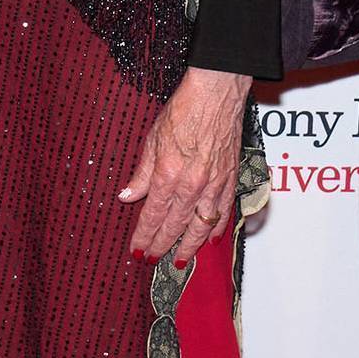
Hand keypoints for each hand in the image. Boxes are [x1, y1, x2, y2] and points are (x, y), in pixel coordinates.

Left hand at [120, 67, 252, 267]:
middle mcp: (192, 186)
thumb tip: (127, 196)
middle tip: (153, 261)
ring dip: (190, 246)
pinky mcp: (231, 180)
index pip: (152, 216)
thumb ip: (141, 173)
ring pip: (201, 227)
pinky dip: (217, 229)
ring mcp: (214, 185)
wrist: (216, 95)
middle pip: (175, 226)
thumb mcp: (152, 140)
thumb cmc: (183, 111)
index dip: (144, 237)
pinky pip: (224, 212)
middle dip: (162, 246)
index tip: (137, 251)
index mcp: (167, 176)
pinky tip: (212, 240)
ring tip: (181, 262)